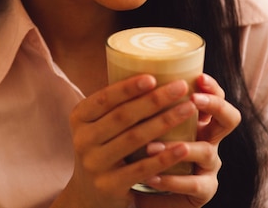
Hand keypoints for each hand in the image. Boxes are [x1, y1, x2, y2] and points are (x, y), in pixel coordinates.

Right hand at [54, 75, 197, 207]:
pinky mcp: (109, 185)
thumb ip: (115, 106)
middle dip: (154, 100)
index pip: (104, 98)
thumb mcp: (98, 126)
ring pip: (134, 139)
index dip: (128, 87)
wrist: (88, 195)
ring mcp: (94, 163)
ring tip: (189, 109)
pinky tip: (183, 146)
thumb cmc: (103, 149)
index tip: (154, 76)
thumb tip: (153, 72)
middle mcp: (82, 139)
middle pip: (122, 116)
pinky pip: (140, 168)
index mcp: (79, 118)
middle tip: (181, 87)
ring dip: (164, 122)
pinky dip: (163, 157)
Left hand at [134, 74, 240, 207]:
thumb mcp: (141, 124)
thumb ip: (139, 104)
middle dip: (215, 105)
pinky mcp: (203, 191)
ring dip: (178, 147)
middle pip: (229, 118)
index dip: (212, 87)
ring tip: (150, 147)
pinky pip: (193, 185)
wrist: (141, 189)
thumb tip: (118, 67)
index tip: (198, 77)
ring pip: (206, 152)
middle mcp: (209, 139)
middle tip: (192, 101)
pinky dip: (170, 180)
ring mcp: (209, 166)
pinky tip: (150, 177)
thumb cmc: (140, 150)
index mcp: (196, 119)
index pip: (215, 96)